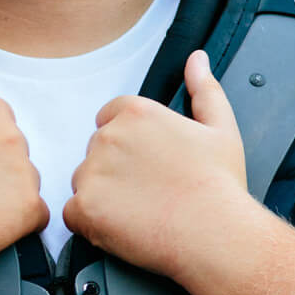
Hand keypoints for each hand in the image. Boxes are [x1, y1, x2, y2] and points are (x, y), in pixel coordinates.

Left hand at [63, 50, 253, 278]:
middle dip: (115, 171)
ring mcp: (92, 173)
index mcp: (137, 114)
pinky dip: (91, 224)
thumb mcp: (220, 128)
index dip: (130, 145)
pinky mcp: (83, 209)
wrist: (216, 234)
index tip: (148, 165)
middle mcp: (108, 138)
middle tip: (150, 192)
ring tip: (140, 212)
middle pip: (96, 152)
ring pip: (84, 183)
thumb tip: (197, 60)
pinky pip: (73, 215)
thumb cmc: (219, 186)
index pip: (110, 119)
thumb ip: (204, 89)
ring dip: (102, 197)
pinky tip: (123, 228)